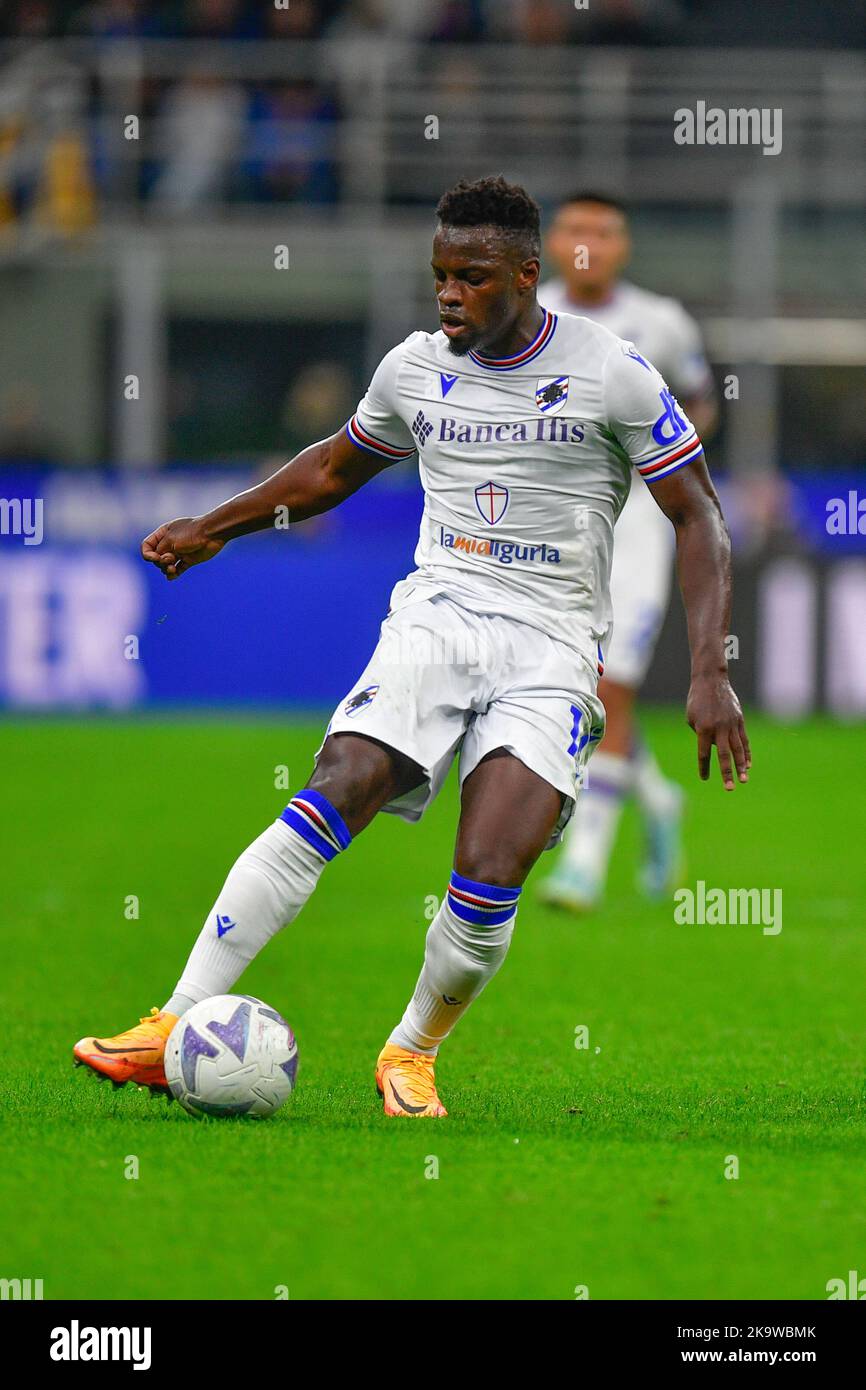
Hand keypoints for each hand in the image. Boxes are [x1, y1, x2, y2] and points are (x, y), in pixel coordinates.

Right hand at [140, 517, 223, 580]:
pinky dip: (174, 574)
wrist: (212, 534)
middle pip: (156, 557)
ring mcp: (179, 552)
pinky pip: (178, 570)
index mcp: (163, 533)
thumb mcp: (170, 540)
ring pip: (166, 565)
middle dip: (160, 561)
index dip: (147, 554)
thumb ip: (160, 550)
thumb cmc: (191, 533)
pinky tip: (172, 576)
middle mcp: (170, 542)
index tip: (155, 558)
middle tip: (170, 558)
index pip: (147, 546)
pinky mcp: (189, 560)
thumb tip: (158, 561)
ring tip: (173, 569)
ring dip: (167, 569)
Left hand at [686, 674, 750, 790]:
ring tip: (744, 780)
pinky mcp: (739, 720)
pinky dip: (746, 752)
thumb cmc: (696, 700)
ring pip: (737, 749)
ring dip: (740, 766)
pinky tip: (748, 765)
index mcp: (703, 728)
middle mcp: (718, 728)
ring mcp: (731, 724)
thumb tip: (714, 748)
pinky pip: (744, 739)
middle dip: (727, 773)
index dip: (704, 767)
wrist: (710, 680)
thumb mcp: (691, 718)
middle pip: (723, 755)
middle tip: (729, 788)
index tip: (704, 778)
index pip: (704, 753)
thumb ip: (701, 735)